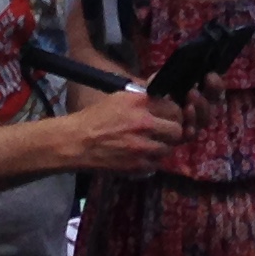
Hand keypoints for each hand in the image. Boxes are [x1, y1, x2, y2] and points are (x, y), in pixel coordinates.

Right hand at [61, 86, 184, 176]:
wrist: (77, 142)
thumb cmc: (96, 117)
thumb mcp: (120, 97)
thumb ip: (144, 95)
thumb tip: (160, 90)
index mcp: (140, 102)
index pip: (174, 108)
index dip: (174, 112)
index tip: (169, 115)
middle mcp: (144, 123)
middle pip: (176, 129)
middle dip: (173, 130)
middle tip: (165, 131)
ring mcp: (143, 146)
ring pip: (169, 148)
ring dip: (164, 146)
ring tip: (153, 143)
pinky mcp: (138, 165)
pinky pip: (157, 163)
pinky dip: (153, 160)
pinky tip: (143, 154)